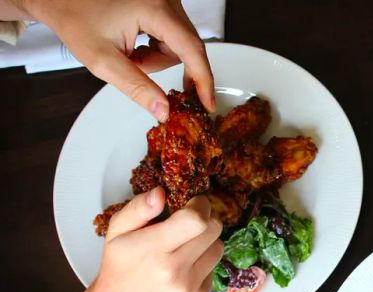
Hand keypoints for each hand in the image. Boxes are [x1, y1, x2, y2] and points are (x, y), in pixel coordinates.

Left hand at [18, 0, 214, 120]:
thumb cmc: (75, 19)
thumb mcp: (103, 61)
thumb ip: (137, 88)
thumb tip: (164, 110)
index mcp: (155, 8)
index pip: (192, 50)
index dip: (203, 80)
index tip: (208, 104)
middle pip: (185, 47)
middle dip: (159, 64)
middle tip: (131, 64)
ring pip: (178, 43)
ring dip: (155, 57)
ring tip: (128, 52)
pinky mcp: (163, 2)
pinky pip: (172, 35)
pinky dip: (154, 46)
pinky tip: (133, 43)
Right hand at [85, 187, 222, 291]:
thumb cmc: (119, 268)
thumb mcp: (116, 231)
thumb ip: (138, 208)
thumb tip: (161, 193)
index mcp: (151, 249)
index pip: (195, 220)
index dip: (201, 206)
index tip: (194, 204)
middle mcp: (172, 271)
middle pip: (213, 230)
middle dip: (206, 220)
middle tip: (191, 222)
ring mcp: (187, 288)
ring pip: (218, 248)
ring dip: (206, 242)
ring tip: (185, 245)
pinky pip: (214, 269)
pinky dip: (203, 263)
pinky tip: (184, 266)